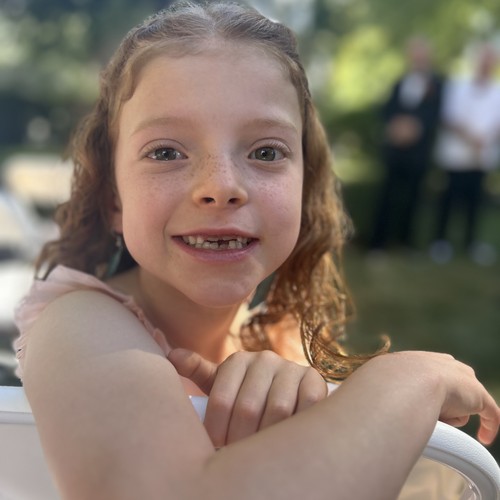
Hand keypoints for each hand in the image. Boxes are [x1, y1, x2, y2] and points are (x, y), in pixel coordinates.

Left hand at [167, 348, 326, 446]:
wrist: (287, 387)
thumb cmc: (246, 391)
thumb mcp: (222, 381)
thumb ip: (197, 370)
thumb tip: (171, 356)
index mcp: (238, 360)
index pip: (220, 399)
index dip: (216, 430)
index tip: (215, 448)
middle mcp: (265, 359)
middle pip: (247, 407)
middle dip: (239, 439)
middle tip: (235, 458)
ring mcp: (291, 368)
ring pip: (277, 410)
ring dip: (266, 438)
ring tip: (257, 455)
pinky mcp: (314, 380)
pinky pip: (307, 408)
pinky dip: (295, 428)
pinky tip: (285, 441)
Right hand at [371, 351, 499, 445]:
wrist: (406, 381)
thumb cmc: (386, 383)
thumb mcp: (377, 381)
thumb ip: (379, 388)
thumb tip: (363, 400)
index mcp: (419, 360)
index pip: (428, 376)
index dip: (426, 391)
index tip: (420, 403)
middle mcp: (442, 364)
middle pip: (448, 387)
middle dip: (443, 401)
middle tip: (428, 413)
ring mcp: (462, 378)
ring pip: (461, 403)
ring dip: (451, 415)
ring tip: (432, 417)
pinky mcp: (478, 395)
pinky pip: (489, 413)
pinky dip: (489, 425)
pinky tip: (486, 437)